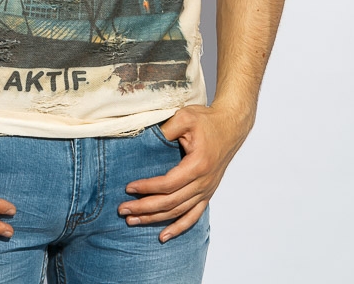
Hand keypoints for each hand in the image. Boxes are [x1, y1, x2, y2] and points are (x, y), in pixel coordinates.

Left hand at [118, 104, 251, 241]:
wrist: (230, 127)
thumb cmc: (206, 120)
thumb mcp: (185, 116)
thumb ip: (167, 128)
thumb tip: (146, 140)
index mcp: (198, 165)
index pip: (168, 184)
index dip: (147, 188)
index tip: (128, 188)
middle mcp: (204, 182)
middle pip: (171, 202)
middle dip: (144, 208)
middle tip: (123, 210)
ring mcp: (206, 190)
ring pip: (178, 212)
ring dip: (155, 219)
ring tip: (133, 220)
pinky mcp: (207, 194)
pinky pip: (193, 216)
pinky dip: (178, 228)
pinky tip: (163, 236)